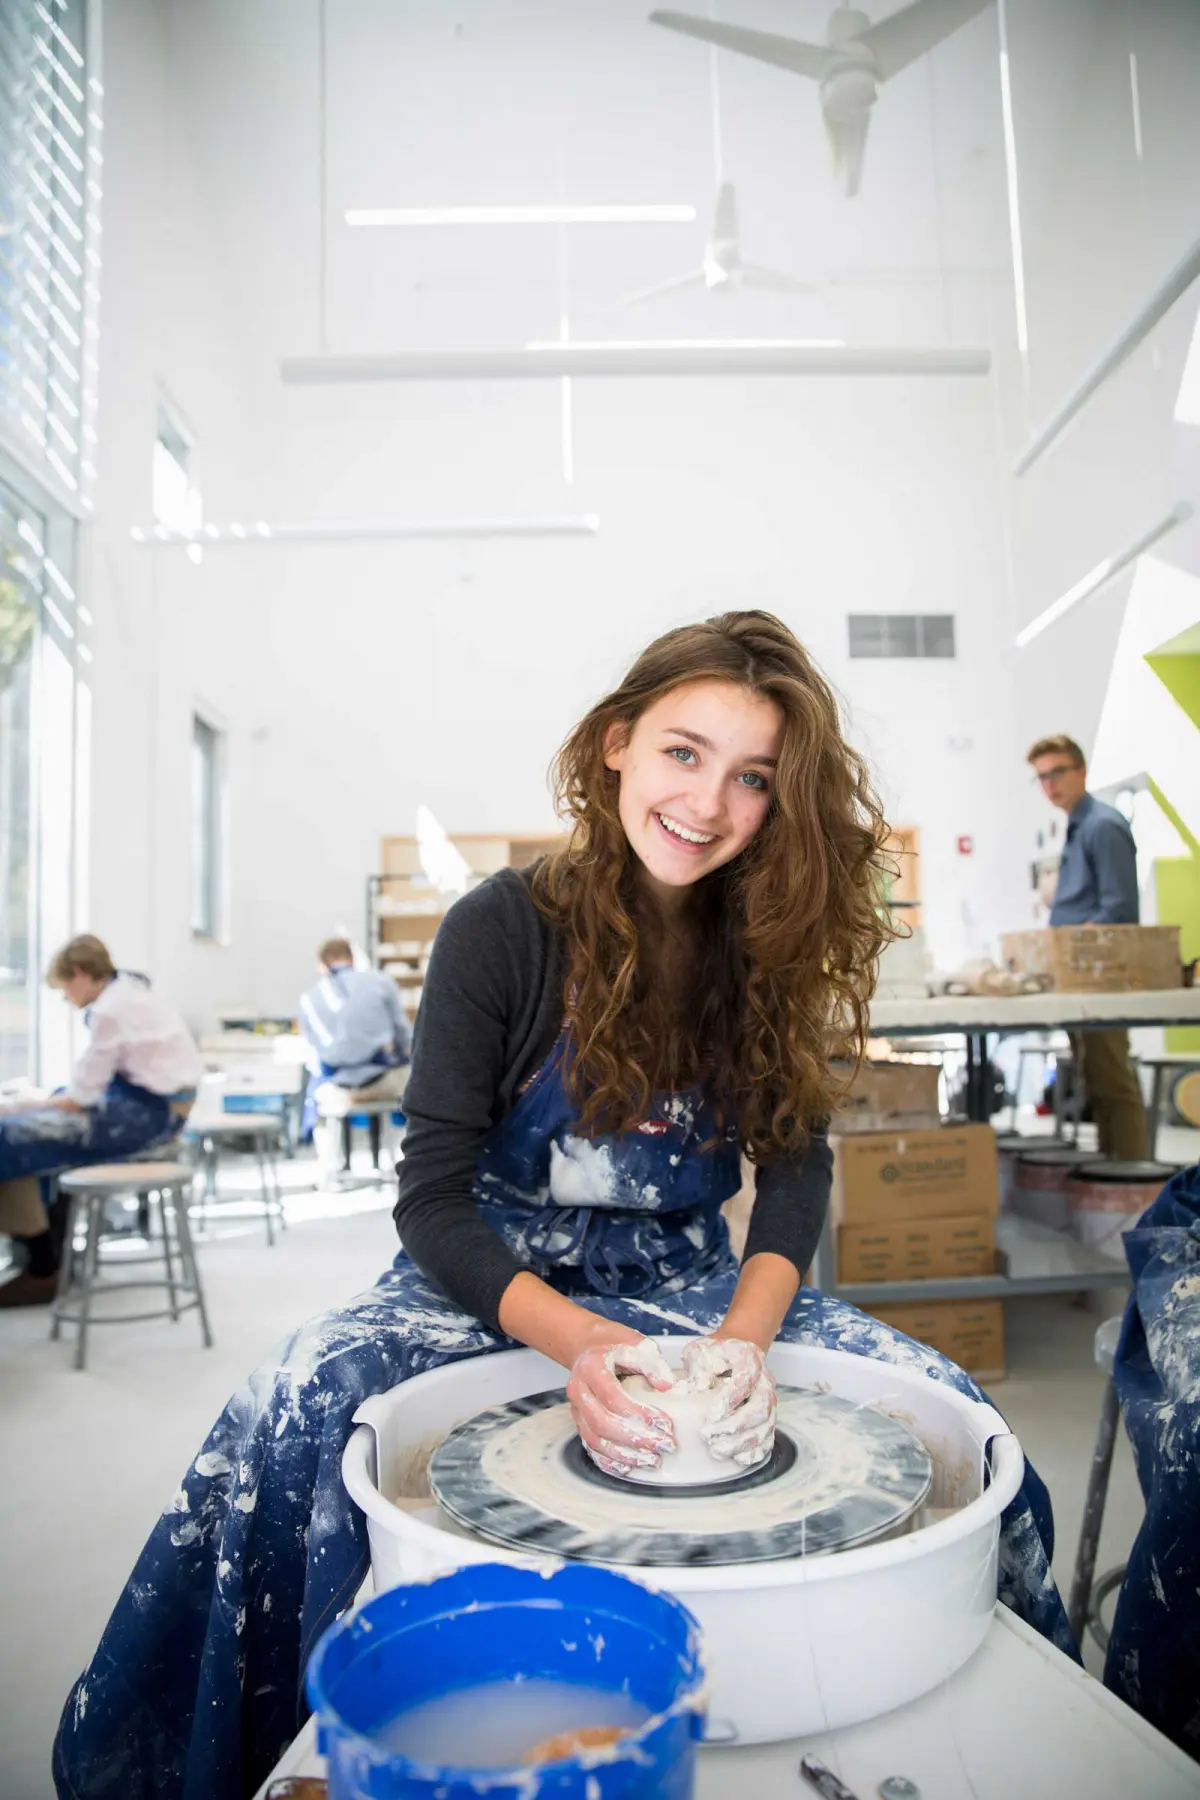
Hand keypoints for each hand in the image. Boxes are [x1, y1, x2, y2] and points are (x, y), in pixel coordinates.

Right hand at [567, 1337, 676, 1476]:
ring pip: (594, 1440)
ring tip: (651, 1461)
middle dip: (635, 1440)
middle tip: (664, 1446)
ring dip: (623, 1455)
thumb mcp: (637, 1344)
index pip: (614, 1398)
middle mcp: (579, 1390)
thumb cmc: (614, 1345)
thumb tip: (668, 1386)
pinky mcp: (579, 1422)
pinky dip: (608, 1461)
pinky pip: (590, 1447)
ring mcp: (576, 1409)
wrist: (586, 1346)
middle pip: (602, 1424)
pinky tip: (628, 1468)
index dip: (640, 1414)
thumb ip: (652, 1363)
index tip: (666, 1424)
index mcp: (592, 1368)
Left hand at [681, 1336, 776, 1467]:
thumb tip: (700, 1387)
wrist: (737, 1350)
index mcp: (749, 1359)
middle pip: (760, 1407)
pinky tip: (739, 1458)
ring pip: (765, 1425)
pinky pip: (769, 1436)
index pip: (746, 1380)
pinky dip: (757, 1450)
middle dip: (735, 1426)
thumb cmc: (716, 1353)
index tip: (711, 1414)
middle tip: (708, 1436)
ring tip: (717, 1450)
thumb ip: (700, 1367)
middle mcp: (765, 1380)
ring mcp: (770, 1399)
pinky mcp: (768, 1415)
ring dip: (742, 1442)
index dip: (731, 1398)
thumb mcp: (702, 1351)